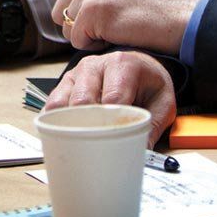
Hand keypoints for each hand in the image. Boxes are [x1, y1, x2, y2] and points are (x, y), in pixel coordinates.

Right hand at [45, 51, 177, 143]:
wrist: (140, 64)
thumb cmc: (149, 84)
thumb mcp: (163, 102)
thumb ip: (153, 126)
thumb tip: (140, 152)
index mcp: (123, 65)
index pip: (112, 98)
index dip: (113, 123)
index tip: (116, 141)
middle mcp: (96, 65)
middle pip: (83, 100)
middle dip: (89, 125)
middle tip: (98, 145)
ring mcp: (78, 73)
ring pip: (62, 102)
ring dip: (68, 124)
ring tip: (80, 142)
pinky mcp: (66, 83)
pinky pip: (53, 104)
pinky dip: (55, 121)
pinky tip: (63, 134)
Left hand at [50, 0, 203, 53]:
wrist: (182, 14)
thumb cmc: (157, 3)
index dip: (77, 9)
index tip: (101, 14)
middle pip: (59, 10)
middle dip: (80, 24)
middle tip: (111, 23)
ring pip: (66, 28)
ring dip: (88, 35)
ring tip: (116, 27)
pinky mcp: (94, 10)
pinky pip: (78, 41)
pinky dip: (96, 45)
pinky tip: (118, 34)